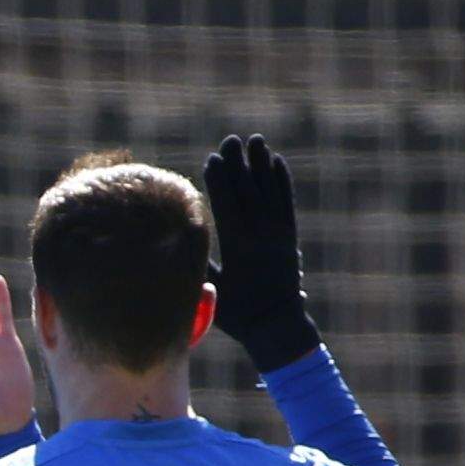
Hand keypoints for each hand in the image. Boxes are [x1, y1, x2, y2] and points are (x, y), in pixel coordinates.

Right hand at [207, 131, 319, 373]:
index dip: (220, 181)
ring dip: (262, 164)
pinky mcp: (289, 237)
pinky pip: (286, 202)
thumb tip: (175, 240)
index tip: (212, 158)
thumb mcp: (211, 292)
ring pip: (270, 192)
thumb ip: (198, 264)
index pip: (228, 206)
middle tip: (230, 139)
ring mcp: (279, 235)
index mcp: (239, 250)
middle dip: (238, 164)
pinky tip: (276, 163)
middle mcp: (262, 237)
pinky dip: (281, 181)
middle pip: (248, 192)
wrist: (277, 326)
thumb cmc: (237, 314)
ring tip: (255, 140)